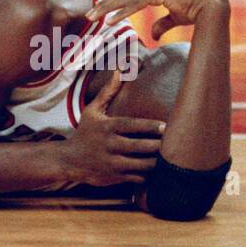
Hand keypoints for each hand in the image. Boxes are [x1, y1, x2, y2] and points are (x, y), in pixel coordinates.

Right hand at [57, 72, 164, 186]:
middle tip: (176, 143)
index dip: (149, 126)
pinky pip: (137, 178)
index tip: (165, 126)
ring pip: (140, 165)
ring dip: (157, 162)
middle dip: (157, 146)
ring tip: (171, 157)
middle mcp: (109, 145)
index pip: (131, 126)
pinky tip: (160, 171)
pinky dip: (149, 175)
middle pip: (139, 146)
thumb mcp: (92, 111)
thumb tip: (119, 69)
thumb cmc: (85, 132)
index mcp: (107, 127)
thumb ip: (108, 92)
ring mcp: (112, 163)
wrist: (69, 160)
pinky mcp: (114, 178)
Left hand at [86, 0, 228, 39]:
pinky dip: (121, 13)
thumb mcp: (175, 17)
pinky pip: (136, 4)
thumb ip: (163, 24)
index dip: (113, 1)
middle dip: (105, 4)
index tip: (100, 11)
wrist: (213, 6)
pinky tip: (110, 21)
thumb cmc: (197, 11)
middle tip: (88, 15)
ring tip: (93, 18)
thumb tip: (153, 35)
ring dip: (107, 8)